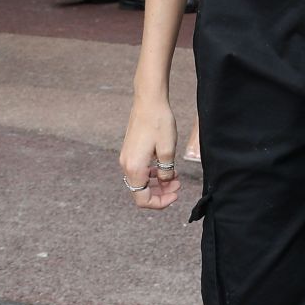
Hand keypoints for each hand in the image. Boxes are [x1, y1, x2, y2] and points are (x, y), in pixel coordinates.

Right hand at [119, 97, 179, 211]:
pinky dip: (152, 174)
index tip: (175, 195)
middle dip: (160, 193)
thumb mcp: (168, 150)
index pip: (142, 199)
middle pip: (141, 192)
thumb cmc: (159, 123)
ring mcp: (127, 158)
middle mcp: (126, 165)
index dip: (160, 202)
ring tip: (175, 177)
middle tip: (178, 186)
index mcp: (134, 168)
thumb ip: (166, 172)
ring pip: (140, 182)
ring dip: (157, 183)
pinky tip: (165, 168)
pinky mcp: (130, 151)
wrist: (148, 102)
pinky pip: (139, 170)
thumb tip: (165, 181)